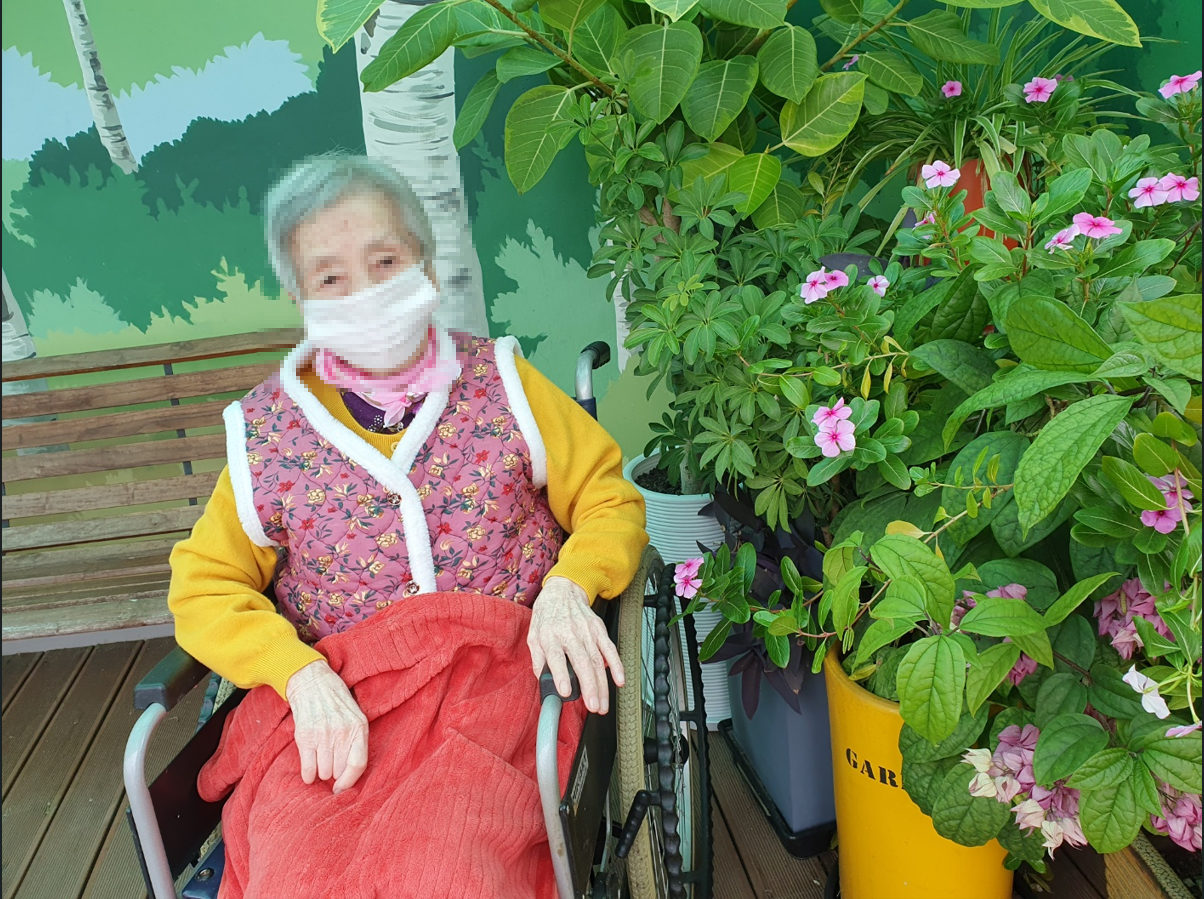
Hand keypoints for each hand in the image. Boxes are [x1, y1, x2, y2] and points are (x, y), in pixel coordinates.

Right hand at [285, 659, 368, 793]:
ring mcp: (323, 735)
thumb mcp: (355, 716)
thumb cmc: (336, 702)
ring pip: (324, 772)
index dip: (350, 781)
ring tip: (320, 760)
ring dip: (321, 771)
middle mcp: (342, 732)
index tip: (342, 789)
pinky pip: (308, 769)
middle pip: (339, 771)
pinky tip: (309, 769)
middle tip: (330, 766)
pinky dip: (308, 774)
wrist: (312, 682)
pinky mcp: (305, 737)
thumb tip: (350, 774)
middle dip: (335, 774)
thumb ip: (356, 741)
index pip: (358, 764)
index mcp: (359, 727)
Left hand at [528, 576, 624, 713]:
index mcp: (550, 635)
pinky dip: (617, 665)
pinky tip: (619, 680)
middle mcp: (569, 633)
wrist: (563, 590)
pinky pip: (609, 649)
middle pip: (582, 662)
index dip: (561, 675)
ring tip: (602, 704)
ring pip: (597, 660)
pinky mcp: (599, 630)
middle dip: (590, 687)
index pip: (556, 657)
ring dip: (602, 685)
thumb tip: (543, 681)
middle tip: (593, 706)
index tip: (565, 692)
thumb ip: (538, 659)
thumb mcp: (533, 635)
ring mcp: (586, 631)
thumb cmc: (547, 616)